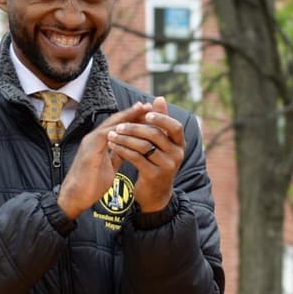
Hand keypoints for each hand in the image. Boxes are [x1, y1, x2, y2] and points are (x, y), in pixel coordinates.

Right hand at [57, 100, 177, 217]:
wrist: (76, 197)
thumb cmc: (92, 183)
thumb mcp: (109, 166)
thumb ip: (116, 155)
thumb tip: (127, 150)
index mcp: (100, 142)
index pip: (118, 126)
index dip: (133, 119)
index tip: (149, 113)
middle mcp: (94, 138)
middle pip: (116, 121)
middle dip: (132, 113)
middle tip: (149, 105)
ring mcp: (90, 142)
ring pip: (112, 125)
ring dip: (127, 117)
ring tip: (142, 110)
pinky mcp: (89, 150)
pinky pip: (106, 136)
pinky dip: (119, 131)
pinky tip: (132, 127)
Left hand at [105, 97, 183, 212]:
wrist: (155, 195)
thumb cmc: (157, 163)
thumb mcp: (162, 144)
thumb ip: (161, 122)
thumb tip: (159, 98)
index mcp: (180, 145)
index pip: (175, 127)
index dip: (162, 118)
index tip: (146, 113)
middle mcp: (177, 155)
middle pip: (155, 135)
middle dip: (135, 128)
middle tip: (119, 126)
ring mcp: (167, 166)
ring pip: (144, 146)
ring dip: (125, 139)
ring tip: (112, 136)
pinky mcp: (154, 175)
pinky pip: (136, 158)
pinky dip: (123, 151)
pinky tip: (114, 147)